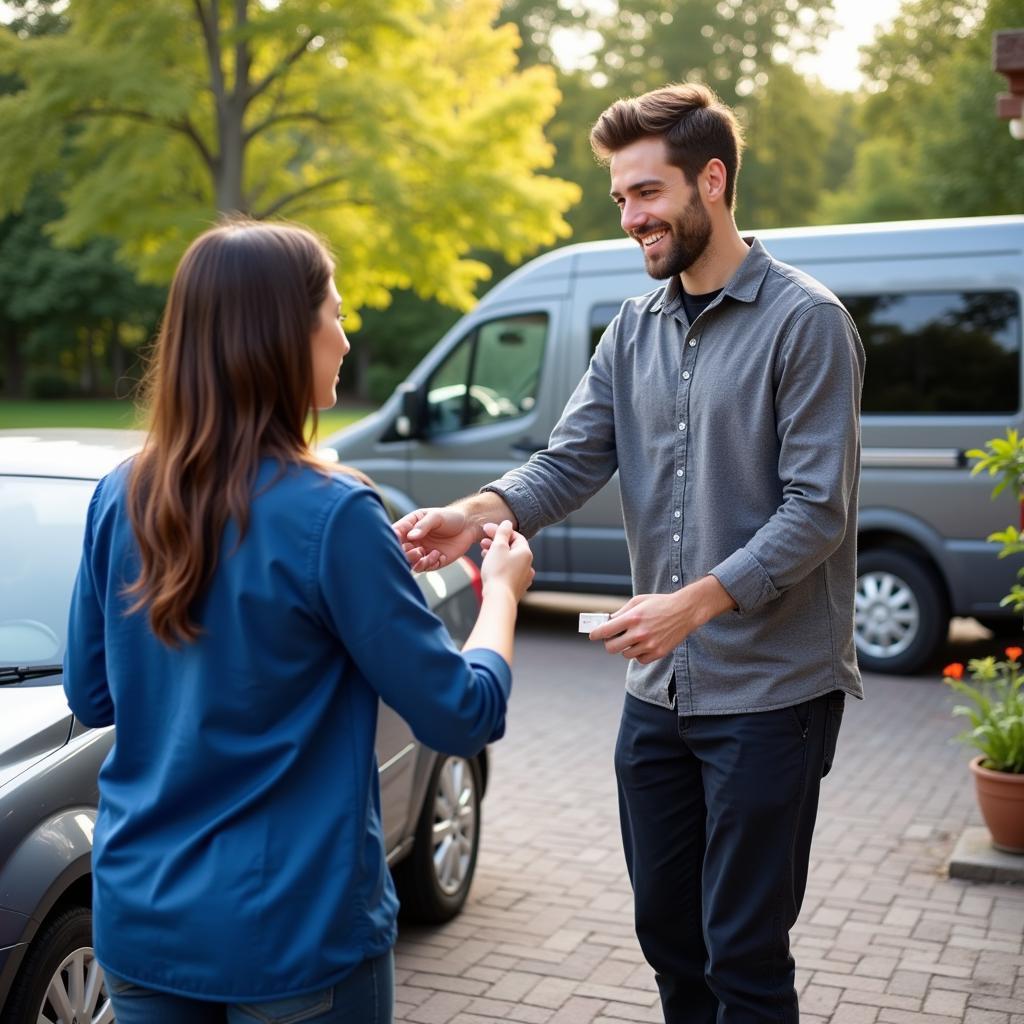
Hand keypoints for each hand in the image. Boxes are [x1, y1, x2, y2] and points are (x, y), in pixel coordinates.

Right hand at [393, 507, 477, 571]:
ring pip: (410, 562)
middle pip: (400, 551)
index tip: (398, 540)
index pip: (395, 533)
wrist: (469, 525)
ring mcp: (423, 551)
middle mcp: (413, 540)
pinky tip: (437, 554)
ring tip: (422, 553)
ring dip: (414, 560)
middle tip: (414, 550)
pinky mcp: (434, 561)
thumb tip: (411, 536)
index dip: (393, 539)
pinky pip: (425, 567)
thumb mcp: (436, 516)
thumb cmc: (450, 517)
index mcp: (410, 526)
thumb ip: (423, 525)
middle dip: (404, 553)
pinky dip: (428, 563)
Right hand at [480, 521, 534, 601]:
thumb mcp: (498, 547)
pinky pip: (508, 571)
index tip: (487, 530)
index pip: (515, 536)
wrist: (498, 598)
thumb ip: (502, 533)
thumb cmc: (497, 572)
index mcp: (526, 553)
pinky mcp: (517, 587)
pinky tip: (490, 567)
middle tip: (483, 541)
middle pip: (512, 548)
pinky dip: (500, 566)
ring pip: (510, 560)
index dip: (501, 531)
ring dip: (497, 554)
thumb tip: (507, 523)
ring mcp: (523, 577)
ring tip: (484, 553)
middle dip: (497, 543)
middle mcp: (528, 565)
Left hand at [589, 577, 734, 663]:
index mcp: (632, 618)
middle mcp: (639, 633)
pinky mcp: (658, 653)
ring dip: (626, 647)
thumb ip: (621, 612)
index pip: (605, 631)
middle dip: (609, 643)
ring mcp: (649, 645)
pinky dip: (638, 654)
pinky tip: (643, 644)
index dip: (596, 634)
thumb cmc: (660, 604)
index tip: (593, 635)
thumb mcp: (638, 601)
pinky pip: (639, 659)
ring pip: (625, 654)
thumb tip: (607, 622)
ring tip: (633, 638)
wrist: (685, 611)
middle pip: (612, 648)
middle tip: (613, 638)